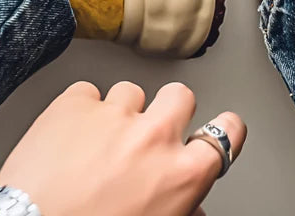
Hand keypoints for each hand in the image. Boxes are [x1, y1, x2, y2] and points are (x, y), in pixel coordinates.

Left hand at [0, 80, 245, 215]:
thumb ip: (180, 209)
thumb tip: (189, 208)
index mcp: (183, 174)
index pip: (228, 132)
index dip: (225, 129)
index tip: (218, 129)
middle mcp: (154, 136)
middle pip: (180, 95)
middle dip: (167, 109)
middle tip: (147, 132)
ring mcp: (114, 113)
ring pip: (130, 92)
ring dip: (118, 113)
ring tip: (94, 145)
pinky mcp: (74, 102)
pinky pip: (87, 92)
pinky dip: (79, 110)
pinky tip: (67, 138)